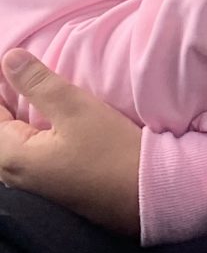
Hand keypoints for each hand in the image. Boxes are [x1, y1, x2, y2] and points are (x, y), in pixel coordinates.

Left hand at [0, 51, 141, 235]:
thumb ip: (38, 83)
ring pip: (12, 140)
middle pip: (1, 127)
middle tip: (26, 74)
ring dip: (20, 115)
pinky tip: (49, 118)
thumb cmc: (111, 152)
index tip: (16, 65)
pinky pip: (25, 151)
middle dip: (10, 99)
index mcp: (10, 155)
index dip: (3, 84)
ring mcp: (29, 183)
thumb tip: (9, 58)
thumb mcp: (76, 109)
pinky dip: (30, 130)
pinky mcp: (47, 185)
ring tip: (37, 92)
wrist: (146, 194)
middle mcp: (11, 174)